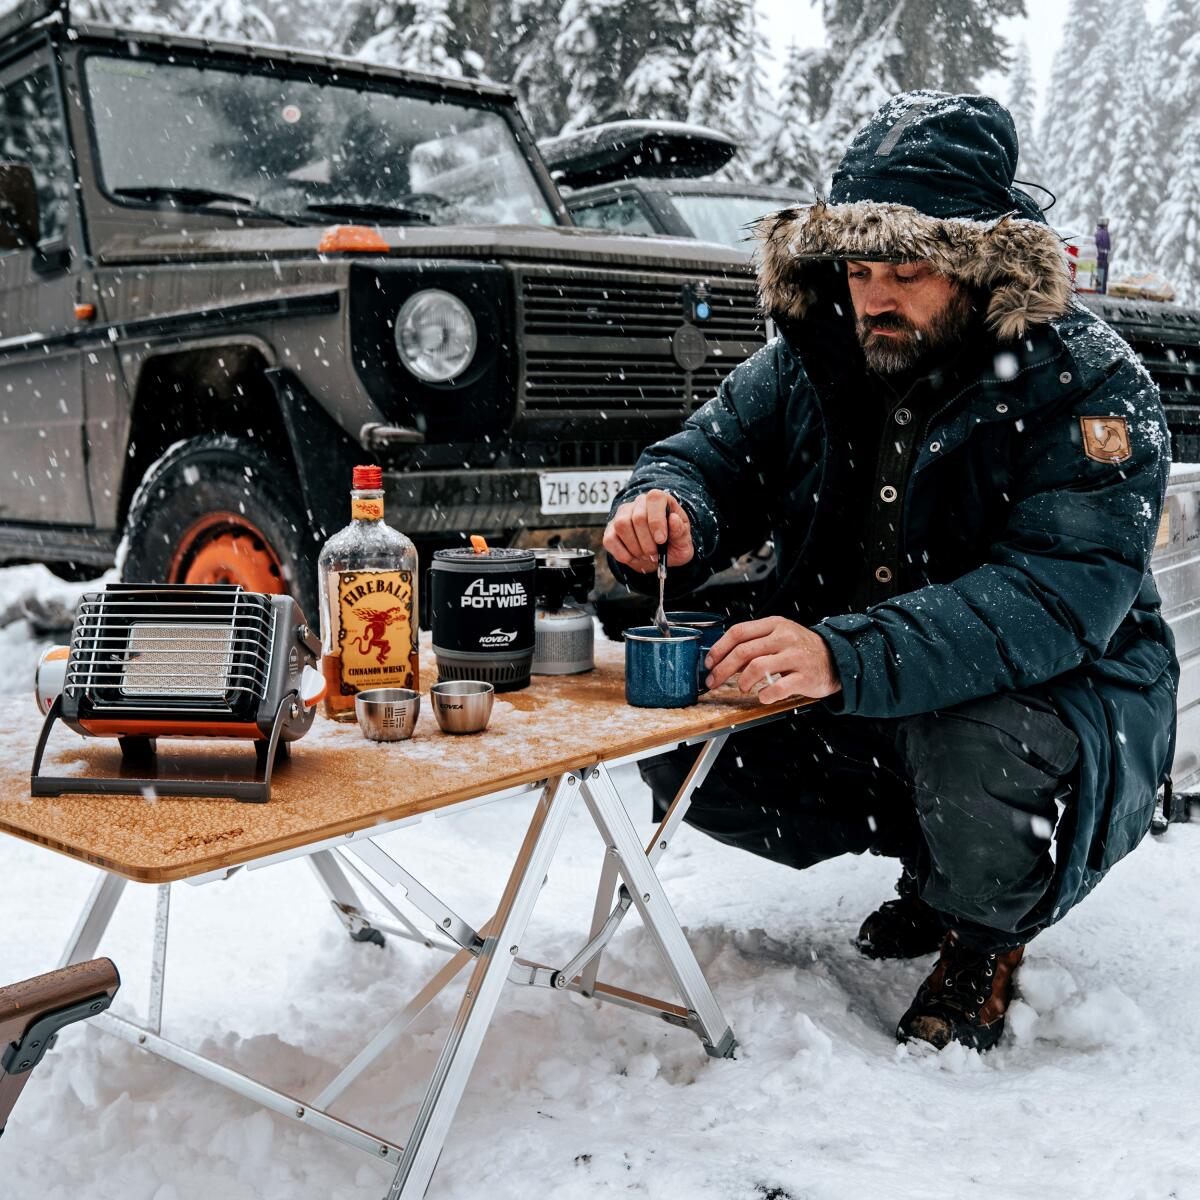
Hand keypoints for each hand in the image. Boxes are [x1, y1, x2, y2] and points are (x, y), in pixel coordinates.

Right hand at [603, 488, 693, 573]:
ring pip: (622, 525)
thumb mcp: (683, 541)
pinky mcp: (611, 530)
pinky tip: (633, 558)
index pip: (654, 498)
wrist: (660, 556)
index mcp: (660, 500)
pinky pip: (610, 539)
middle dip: (647, 542)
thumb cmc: (673, 544)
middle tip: (654, 555)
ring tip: (645, 556)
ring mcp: (623, 514)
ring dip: (634, 547)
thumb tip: (673, 519)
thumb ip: (680, 531)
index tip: (661, 540)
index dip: (657, 520)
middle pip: (638, 517)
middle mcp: (639, 503)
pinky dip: (622, 554)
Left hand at [705, 616, 840, 703]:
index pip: (739, 632)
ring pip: (757, 667)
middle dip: (723, 669)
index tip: (709, 662)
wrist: (837, 659)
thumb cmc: (802, 650)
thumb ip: (755, 644)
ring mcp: (796, 656)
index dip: (719, 648)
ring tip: (741, 687)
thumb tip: (725, 659)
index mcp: (775, 625)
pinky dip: (765, 694)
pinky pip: (778, 688)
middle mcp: (785, 637)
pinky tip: (762, 696)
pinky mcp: (805, 676)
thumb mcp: (780, 638)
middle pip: (743, 651)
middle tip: (713, 680)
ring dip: (742, 681)